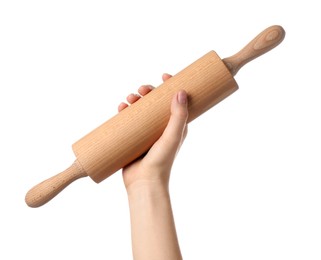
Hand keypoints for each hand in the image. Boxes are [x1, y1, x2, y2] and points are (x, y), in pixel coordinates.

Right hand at [117, 73, 188, 192]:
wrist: (144, 183)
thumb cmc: (162, 161)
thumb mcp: (173, 137)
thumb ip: (178, 116)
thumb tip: (181, 91)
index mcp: (175, 125)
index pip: (175, 101)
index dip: (171, 86)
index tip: (165, 76)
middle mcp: (162, 127)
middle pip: (155, 103)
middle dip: (148, 91)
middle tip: (141, 89)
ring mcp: (147, 132)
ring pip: (141, 109)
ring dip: (135, 99)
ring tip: (128, 99)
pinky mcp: (134, 138)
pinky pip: (129, 120)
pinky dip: (125, 111)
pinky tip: (121, 107)